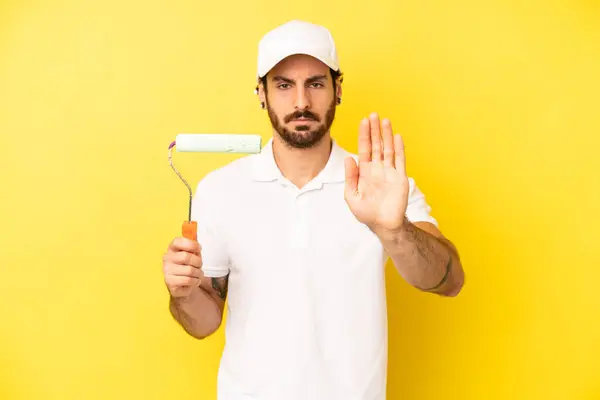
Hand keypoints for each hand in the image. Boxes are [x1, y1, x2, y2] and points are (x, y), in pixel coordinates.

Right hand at [162, 237, 203, 297]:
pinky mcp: (169, 282)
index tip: (199, 248)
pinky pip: (188, 280)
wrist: (182, 285)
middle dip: (198, 262)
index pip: (178, 241)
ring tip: (197, 274)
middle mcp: (167, 258)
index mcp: (172, 248)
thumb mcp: (192, 254)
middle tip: (199, 265)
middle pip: (186, 257)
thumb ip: (193, 245)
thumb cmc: (187, 266)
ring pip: (189, 270)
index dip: (191, 244)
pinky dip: (196, 281)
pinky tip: (195, 281)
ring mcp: (167, 270)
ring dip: (198, 273)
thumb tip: (195, 234)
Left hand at [344, 113, 409, 232]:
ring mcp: (389, 172)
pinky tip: (397, 137)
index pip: (364, 149)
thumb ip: (350, 177)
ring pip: (388, 149)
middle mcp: (377, 169)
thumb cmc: (366, 212)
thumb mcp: (351, 196)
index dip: (364, 135)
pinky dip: (399, 148)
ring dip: (386, 135)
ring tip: (385, 120)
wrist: (384, 224)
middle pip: (376, 145)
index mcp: (365, 172)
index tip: (364, 122)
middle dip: (374, 130)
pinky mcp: (400, 178)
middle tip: (373, 114)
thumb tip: (348, 158)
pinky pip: (400, 160)